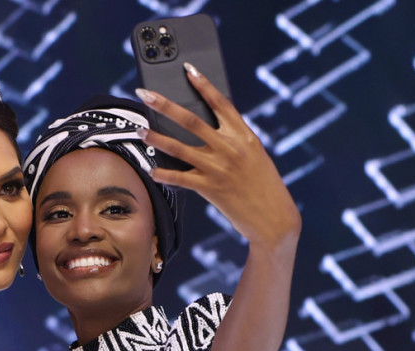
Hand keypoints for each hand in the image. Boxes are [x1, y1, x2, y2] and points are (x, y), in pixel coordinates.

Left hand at [135, 64, 300, 252]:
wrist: (274, 216)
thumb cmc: (262, 184)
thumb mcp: (253, 155)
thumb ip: (231, 140)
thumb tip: (201, 131)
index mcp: (244, 134)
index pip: (221, 103)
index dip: (203, 84)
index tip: (188, 69)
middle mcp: (230, 147)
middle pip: (191, 120)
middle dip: (165, 105)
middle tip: (145, 94)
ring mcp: (219, 167)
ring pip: (180, 148)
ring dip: (157, 138)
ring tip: (140, 130)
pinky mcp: (210, 188)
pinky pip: (181, 178)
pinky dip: (164, 174)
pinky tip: (151, 170)